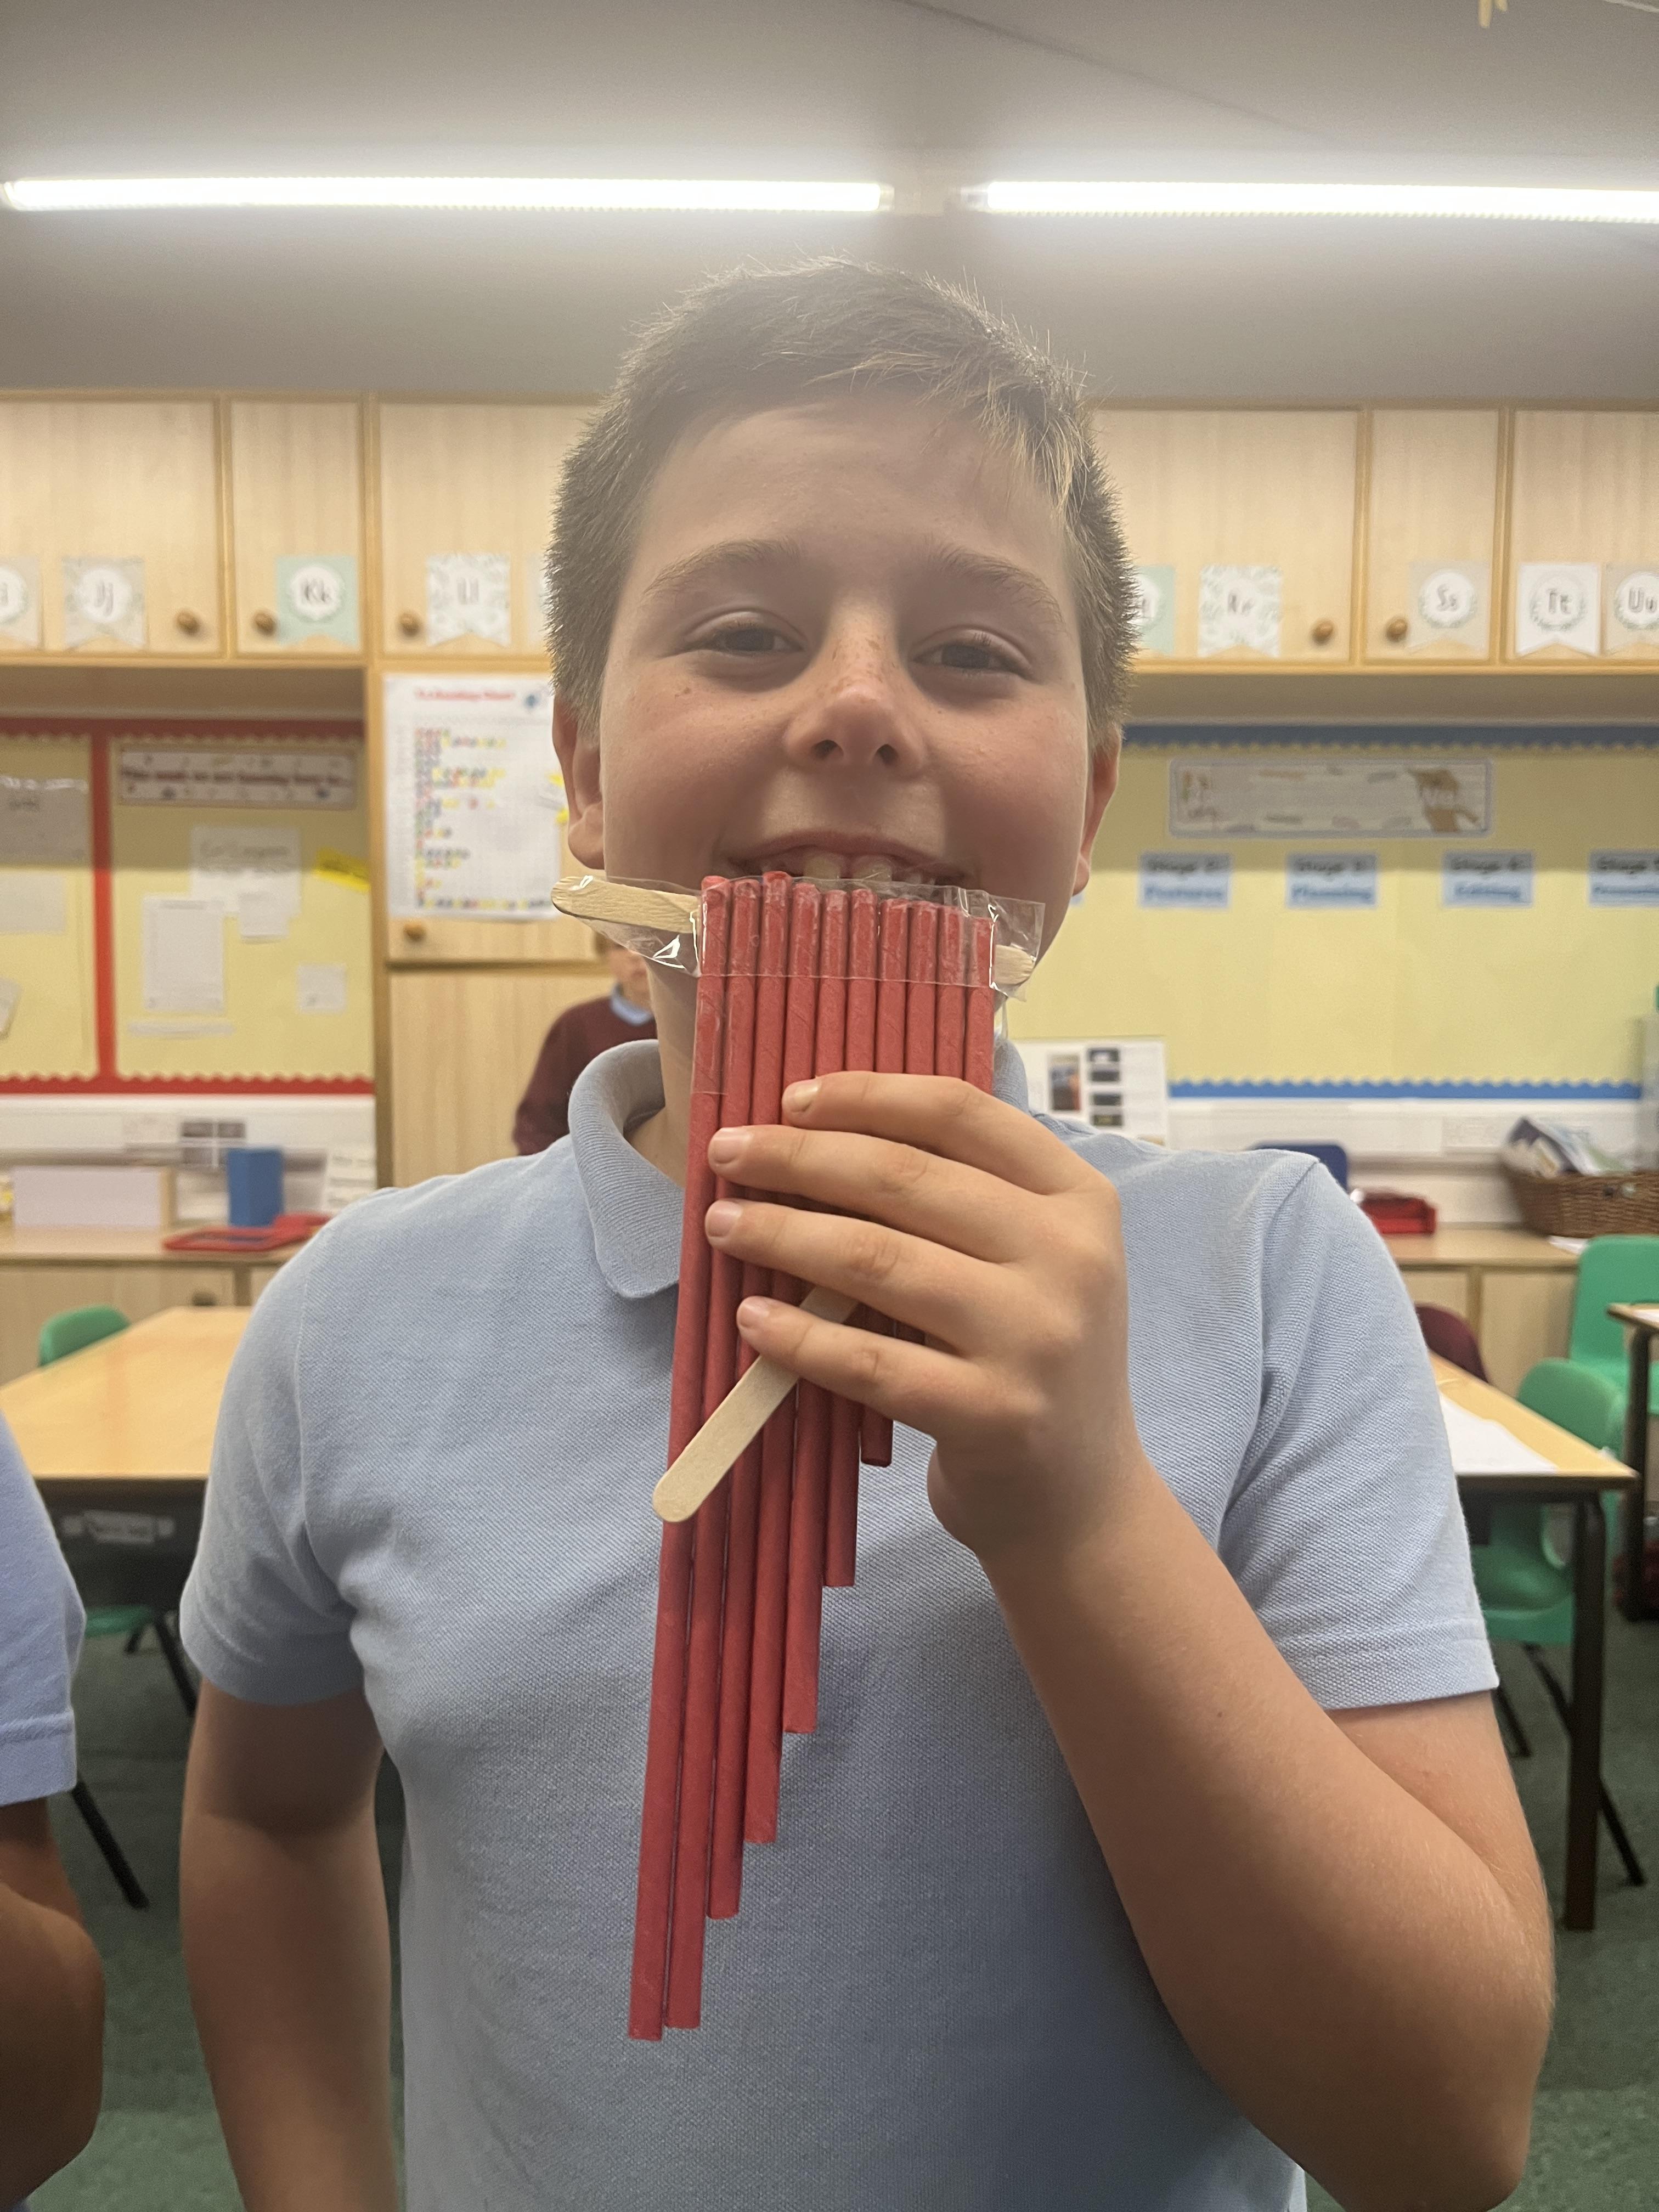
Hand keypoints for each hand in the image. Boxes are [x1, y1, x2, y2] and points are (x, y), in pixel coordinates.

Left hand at [702, 1072, 1145, 1563]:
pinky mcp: (994, 1416)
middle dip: (799, 1157)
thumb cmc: (1027, 1359)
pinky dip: (799, 1336)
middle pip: (904, 1177)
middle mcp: (1070, 1258)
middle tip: (727, 1155)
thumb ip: (958, 1200)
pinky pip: (870, 1362)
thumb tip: (815, 1136)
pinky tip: (750, 1317)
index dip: (866, 1095)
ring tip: (724, 1225)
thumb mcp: (1029, 1262)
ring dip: (783, 1234)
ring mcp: (1035, 1339)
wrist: (1079, 1500)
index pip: (960, 1114)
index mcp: (1078, 1200)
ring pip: (877, 1260)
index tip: (790, 1099)